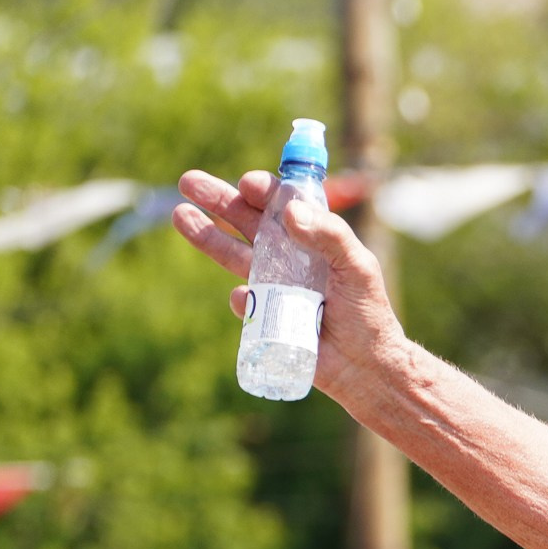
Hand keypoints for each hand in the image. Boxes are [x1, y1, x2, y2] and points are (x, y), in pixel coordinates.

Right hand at [171, 169, 405, 393]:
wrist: (363, 366)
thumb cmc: (367, 313)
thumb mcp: (358, 267)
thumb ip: (330, 236)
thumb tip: (290, 212)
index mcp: (313, 237)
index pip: (281, 204)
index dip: (263, 190)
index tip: (248, 185)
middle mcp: (288, 255)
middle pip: (247, 221)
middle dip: (219, 200)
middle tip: (188, 182)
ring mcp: (272, 284)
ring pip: (232, 253)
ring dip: (207, 234)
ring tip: (180, 214)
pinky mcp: (262, 314)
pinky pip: (241, 301)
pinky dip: (240, 297)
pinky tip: (244, 296)